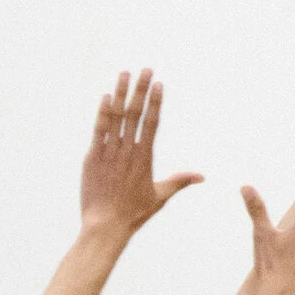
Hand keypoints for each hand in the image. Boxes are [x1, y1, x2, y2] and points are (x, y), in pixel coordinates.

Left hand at [80, 69, 203, 235]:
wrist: (106, 225)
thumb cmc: (134, 213)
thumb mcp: (160, 196)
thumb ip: (179, 181)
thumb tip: (202, 177)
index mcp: (144, 158)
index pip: (152, 123)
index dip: (155, 101)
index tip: (158, 83)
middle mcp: (127, 151)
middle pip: (136, 113)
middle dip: (141, 89)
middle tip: (145, 69)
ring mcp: (109, 152)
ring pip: (116, 116)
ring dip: (122, 93)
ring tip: (125, 73)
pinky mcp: (92, 157)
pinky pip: (99, 130)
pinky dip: (103, 112)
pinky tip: (107, 96)